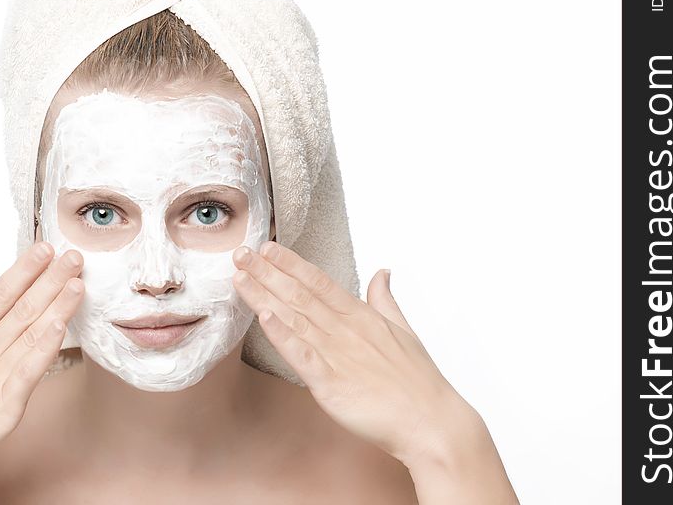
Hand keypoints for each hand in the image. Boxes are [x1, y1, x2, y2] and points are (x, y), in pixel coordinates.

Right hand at [0, 241, 83, 482]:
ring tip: (77, 284)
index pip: (2, 293)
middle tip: (75, 257)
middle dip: (51, 280)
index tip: (46, 249)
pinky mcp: (5, 403)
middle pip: (24, 307)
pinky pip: (28, 372)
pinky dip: (43, 350)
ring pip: (32, 333)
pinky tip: (59, 329)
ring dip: (57, 307)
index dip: (26, 269)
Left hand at [231, 240, 478, 466]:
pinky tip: (264, 318)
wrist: (431, 423)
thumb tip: (382, 272)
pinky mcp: (330, 383)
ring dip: (264, 296)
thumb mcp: (404, 330)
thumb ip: (385, 299)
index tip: (268, 248)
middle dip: (267, 273)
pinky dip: (283, 336)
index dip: (291, 264)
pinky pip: (302, 355)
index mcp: (361, 316)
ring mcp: (337, 355)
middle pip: (300, 294)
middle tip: (241, 253)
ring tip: (240, 277)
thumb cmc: (418, 382)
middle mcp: (346, 330)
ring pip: (294, 318)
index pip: (319, 282)